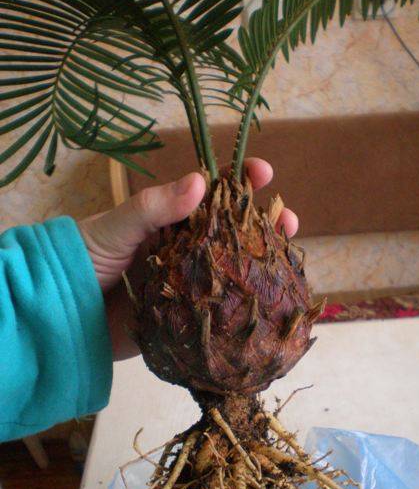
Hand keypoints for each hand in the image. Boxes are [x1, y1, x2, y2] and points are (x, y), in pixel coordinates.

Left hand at [78, 158, 298, 359]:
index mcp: (168, 221)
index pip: (210, 196)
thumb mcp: (114, 227)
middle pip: (231, 232)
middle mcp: (183, 249)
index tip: (264, 172)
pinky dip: (245, 303)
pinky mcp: (186, 316)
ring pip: (232, 269)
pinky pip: (220, 307)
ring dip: (260, 262)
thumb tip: (200, 182)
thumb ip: (153, 208)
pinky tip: (269, 298)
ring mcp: (187, 283)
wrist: (61, 316)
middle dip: (262, 224)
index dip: (238, 182)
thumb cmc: (83, 261)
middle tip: (287, 219)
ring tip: (285, 257)